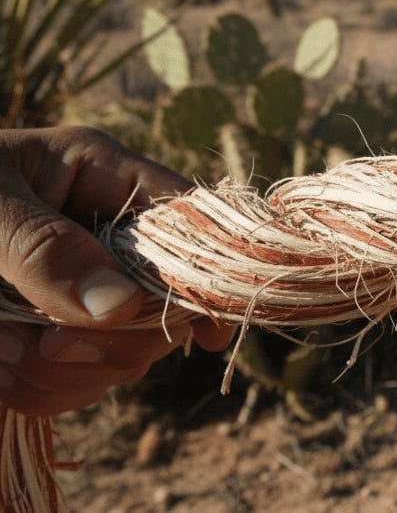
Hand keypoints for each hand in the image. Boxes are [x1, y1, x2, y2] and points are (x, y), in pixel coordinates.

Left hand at [0, 126, 231, 416]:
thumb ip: (40, 248)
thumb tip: (118, 306)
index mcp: (100, 175)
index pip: (189, 218)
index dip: (209, 271)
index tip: (205, 332)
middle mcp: (104, 232)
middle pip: (165, 299)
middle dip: (114, 340)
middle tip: (49, 351)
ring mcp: (82, 287)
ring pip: (125, 350)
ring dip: (69, 373)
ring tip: (3, 364)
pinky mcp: (53, 334)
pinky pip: (80, 378)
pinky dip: (44, 390)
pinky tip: (4, 377)